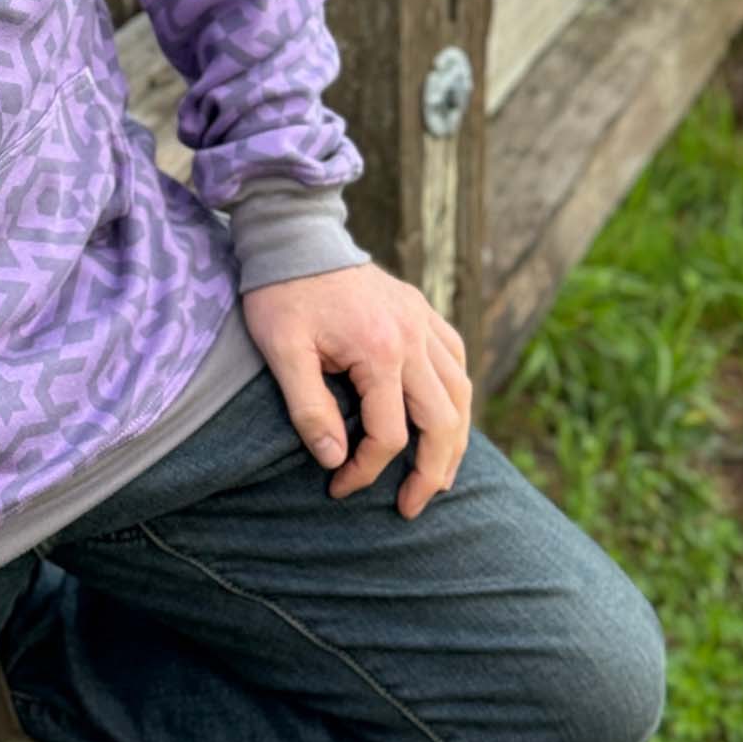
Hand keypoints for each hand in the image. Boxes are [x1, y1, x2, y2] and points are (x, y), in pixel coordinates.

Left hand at [241, 261, 470, 519]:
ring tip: (438, 476)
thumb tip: (334, 459)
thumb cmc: (281, 293)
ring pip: (461, 393)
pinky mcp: (421, 310)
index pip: (389, 434)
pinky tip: (445, 415)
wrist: (293, 235)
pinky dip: (457, 393)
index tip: (338, 487)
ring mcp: (422, 321)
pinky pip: (455, 358)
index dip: (366, 470)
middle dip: (431, 473)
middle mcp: (413, 337)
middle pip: (443, 422)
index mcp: (380, 350)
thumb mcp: (281, 351)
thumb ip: (309, 408)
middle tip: (410, 506)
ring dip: (454, 440)